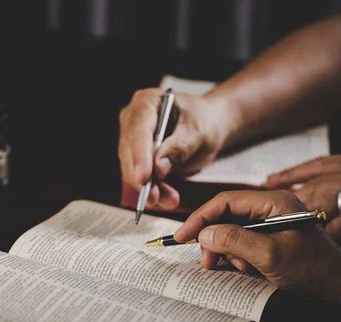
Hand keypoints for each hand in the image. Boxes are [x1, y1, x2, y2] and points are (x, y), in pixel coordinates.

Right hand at [118, 88, 226, 208]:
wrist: (210, 125)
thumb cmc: (205, 121)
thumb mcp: (199, 132)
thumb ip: (179, 147)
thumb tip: (158, 166)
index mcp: (147, 101)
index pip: (139, 129)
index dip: (140, 155)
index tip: (145, 177)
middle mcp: (133, 118)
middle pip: (130, 151)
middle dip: (143, 178)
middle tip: (156, 198)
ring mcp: (132, 138)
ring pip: (132, 168)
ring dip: (149, 188)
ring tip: (169, 200)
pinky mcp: (136, 156)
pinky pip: (140, 176)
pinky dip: (153, 189)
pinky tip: (165, 198)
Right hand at [174, 190, 340, 296]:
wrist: (339, 285)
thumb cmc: (311, 268)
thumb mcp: (269, 255)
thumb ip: (235, 240)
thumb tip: (205, 234)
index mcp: (273, 201)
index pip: (225, 202)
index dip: (201, 218)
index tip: (183, 236)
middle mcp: (270, 207)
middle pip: (226, 216)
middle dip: (214, 239)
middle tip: (208, 262)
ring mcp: (271, 222)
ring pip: (232, 231)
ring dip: (227, 251)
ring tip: (238, 268)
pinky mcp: (270, 237)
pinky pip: (243, 242)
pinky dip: (237, 256)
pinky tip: (246, 269)